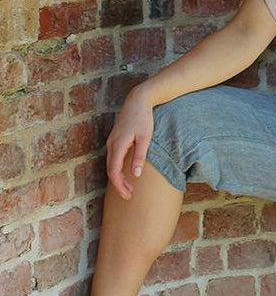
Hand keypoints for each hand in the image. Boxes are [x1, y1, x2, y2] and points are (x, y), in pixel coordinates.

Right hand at [105, 86, 154, 200]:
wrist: (138, 100)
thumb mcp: (145, 138)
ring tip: (129, 187)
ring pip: (110, 164)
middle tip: (129, 195)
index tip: (127, 196)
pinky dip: (117, 168)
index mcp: (118, 145)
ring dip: (118, 176)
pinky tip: (125, 172)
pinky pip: (113, 157)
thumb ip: (140, 156)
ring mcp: (111, 141)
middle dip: (119, 184)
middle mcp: (111, 144)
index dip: (119, 185)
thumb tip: (135, 175)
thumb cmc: (143, 118)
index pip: (114, 172)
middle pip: (110, 170)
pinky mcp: (115, 138)